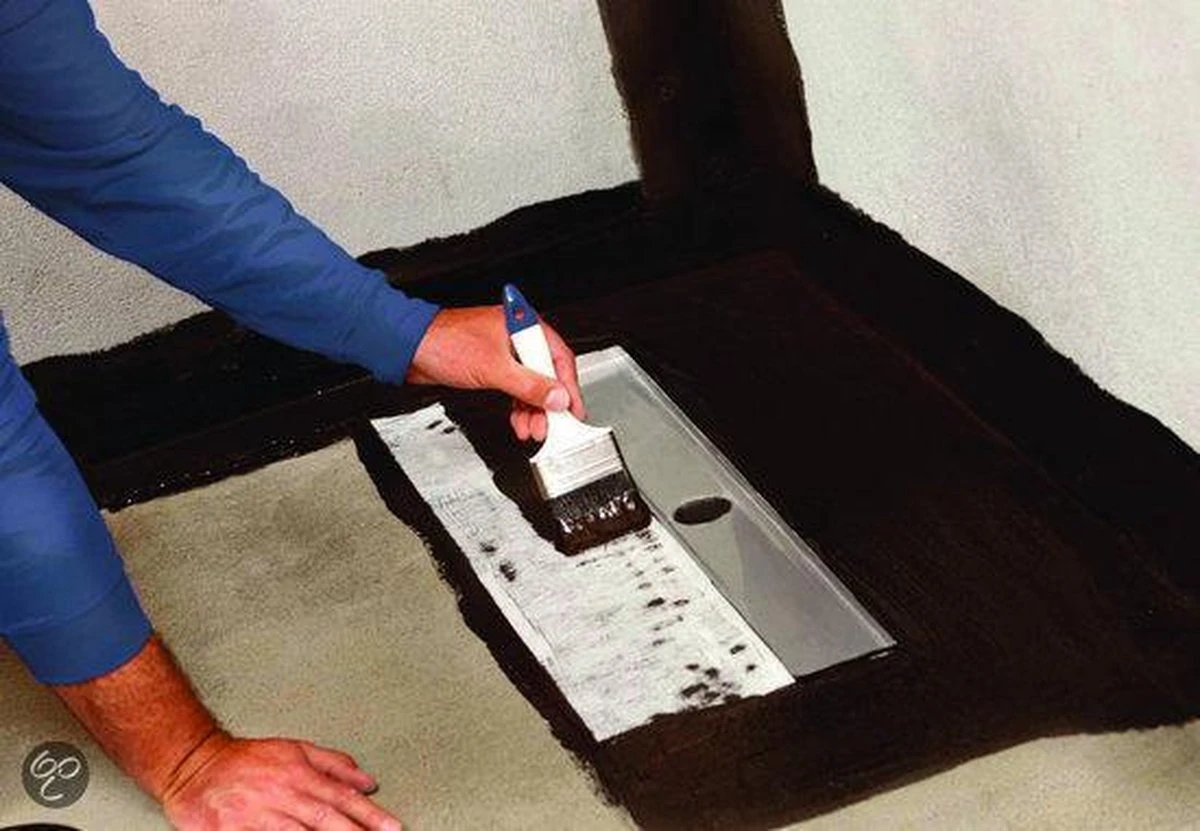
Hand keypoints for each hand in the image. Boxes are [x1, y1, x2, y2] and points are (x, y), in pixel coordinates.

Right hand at [161, 730, 401, 830]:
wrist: (194, 765)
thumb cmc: (247, 760)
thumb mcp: (295, 750)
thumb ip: (333, 764)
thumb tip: (368, 781)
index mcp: (297, 773)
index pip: (341, 797)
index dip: (369, 814)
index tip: (392, 827)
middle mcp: (280, 793)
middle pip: (325, 818)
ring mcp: (255, 815)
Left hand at [407, 305, 586, 440]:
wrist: (409, 347)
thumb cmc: (444, 343)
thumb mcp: (494, 368)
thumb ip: (529, 385)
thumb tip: (557, 397)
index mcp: (523, 325)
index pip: (559, 358)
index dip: (568, 388)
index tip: (573, 410)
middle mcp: (517, 337)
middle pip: (546, 374)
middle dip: (548, 404)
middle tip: (552, 426)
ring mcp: (505, 352)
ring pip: (530, 384)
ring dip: (532, 409)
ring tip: (533, 429)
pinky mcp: (492, 366)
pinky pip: (515, 388)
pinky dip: (518, 406)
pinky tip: (519, 421)